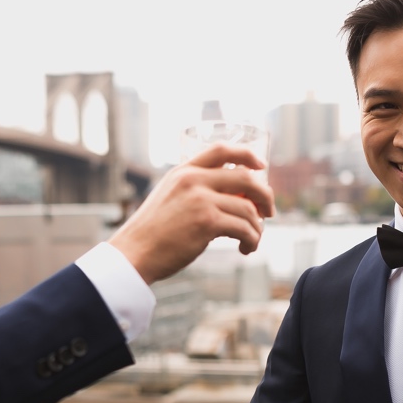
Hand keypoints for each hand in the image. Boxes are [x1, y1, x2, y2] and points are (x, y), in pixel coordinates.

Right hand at [109, 144, 274, 283]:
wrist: (134, 253)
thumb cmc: (151, 233)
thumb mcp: (169, 197)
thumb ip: (193, 190)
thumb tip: (230, 199)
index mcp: (184, 171)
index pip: (221, 150)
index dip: (247, 154)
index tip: (261, 166)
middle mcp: (193, 180)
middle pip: (246, 178)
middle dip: (265, 195)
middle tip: (269, 212)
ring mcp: (201, 200)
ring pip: (248, 208)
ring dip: (257, 227)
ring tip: (252, 240)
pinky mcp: (207, 222)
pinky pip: (243, 228)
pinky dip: (251, 240)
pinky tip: (245, 248)